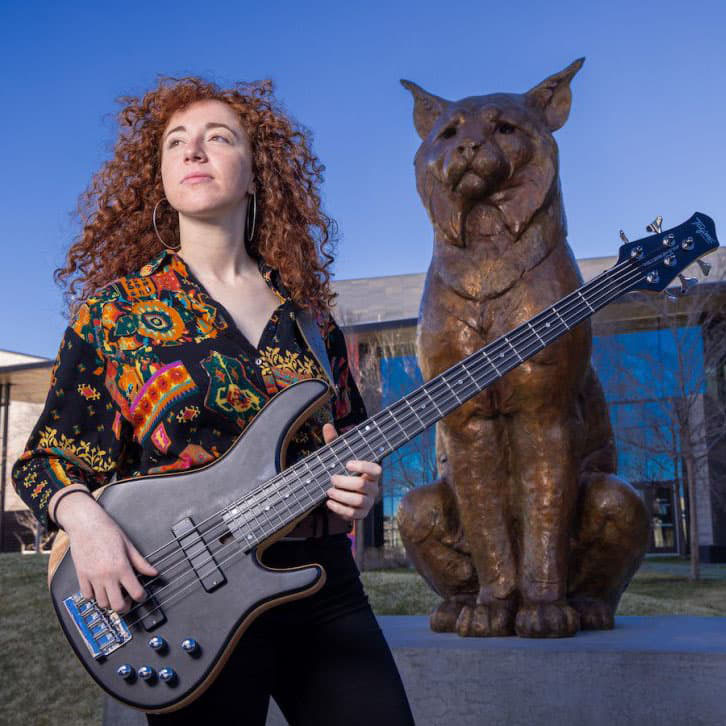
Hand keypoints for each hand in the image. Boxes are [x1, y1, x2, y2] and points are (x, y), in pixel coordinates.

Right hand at [54, 490, 157, 613]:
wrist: (85, 524)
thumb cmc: (107, 531)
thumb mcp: (128, 545)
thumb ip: (141, 562)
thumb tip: (154, 572)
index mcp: (121, 567)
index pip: (135, 592)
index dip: (142, 597)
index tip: (142, 596)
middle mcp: (107, 575)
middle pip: (117, 605)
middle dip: (126, 606)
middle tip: (129, 600)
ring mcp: (93, 577)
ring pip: (102, 603)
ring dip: (110, 602)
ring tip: (115, 594)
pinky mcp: (81, 576)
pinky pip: (87, 596)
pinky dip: (94, 596)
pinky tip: (100, 589)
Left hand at [322, 422, 380, 520]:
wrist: (343, 494)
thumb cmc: (343, 472)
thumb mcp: (338, 457)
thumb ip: (334, 442)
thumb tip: (327, 426)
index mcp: (371, 473)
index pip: (376, 469)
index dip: (363, 466)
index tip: (347, 463)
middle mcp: (373, 488)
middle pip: (362, 485)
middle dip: (344, 482)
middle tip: (332, 479)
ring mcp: (368, 502)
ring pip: (358, 501)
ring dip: (341, 496)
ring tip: (329, 491)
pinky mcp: (361, 514)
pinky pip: (353, 514)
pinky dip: (339, 509)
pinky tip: (329, 503)